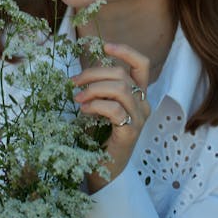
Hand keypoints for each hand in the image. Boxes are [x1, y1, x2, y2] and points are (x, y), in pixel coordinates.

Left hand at [72, 42, 150, 191]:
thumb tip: (81, 73)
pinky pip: (114, 109)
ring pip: (120, 89)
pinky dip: (95, 105)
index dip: (125, 51)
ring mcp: (139, 118)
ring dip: (93, 89)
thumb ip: (99, 89)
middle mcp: (143, 104)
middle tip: (74, 82)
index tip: (104, 46)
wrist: (104, 171)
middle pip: (122, 74)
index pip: (142, 64)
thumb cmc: (100, 137)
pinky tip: (84, 110)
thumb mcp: (100, 106)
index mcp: (138, 95)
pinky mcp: (130, 132)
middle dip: (93, 73)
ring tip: (77, 98)